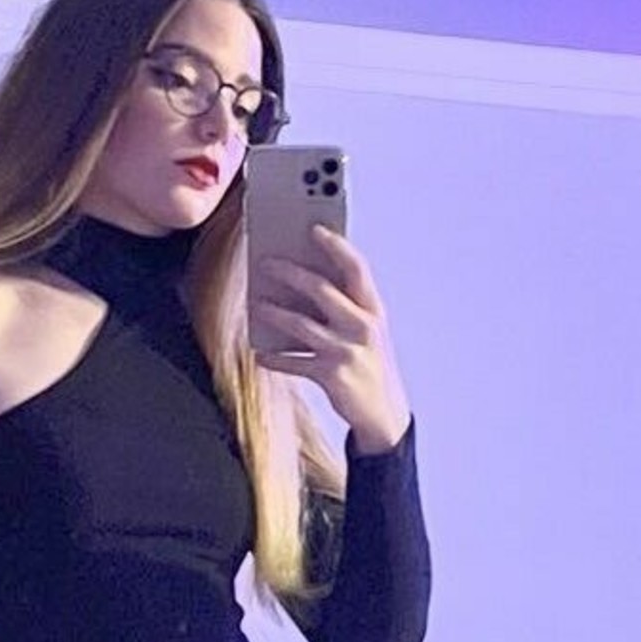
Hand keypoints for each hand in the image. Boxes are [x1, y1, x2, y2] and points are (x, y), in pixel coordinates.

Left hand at [251, 225, 410, 453]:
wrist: (383, 412)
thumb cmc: (367, 362)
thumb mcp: (366, 331)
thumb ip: (344, 306)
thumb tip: (301, 279)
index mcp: (373, 310)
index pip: (356, 268)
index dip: (336, 246)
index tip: (314, 229)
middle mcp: (363, 327)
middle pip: (322, 290)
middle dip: (291, 273)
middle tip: (266, 263)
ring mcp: (347, 352)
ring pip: (301, 325)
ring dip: (274, 313)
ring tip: (256, 305)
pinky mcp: (332, 376)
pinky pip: (294, 363)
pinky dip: (274, 358)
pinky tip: (260, 354)